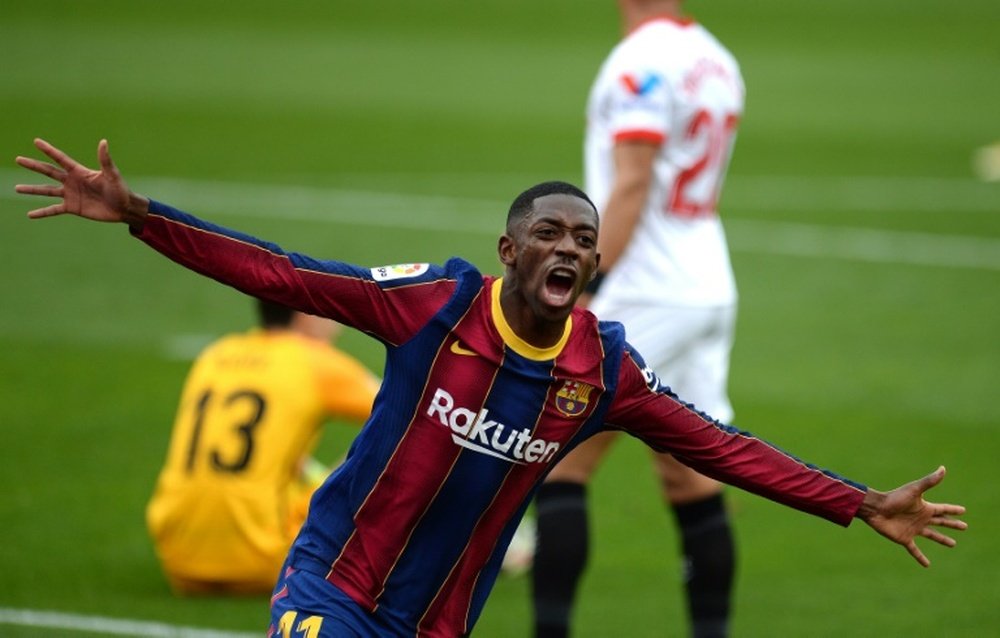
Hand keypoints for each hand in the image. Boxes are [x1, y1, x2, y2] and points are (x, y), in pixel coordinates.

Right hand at [15, 138, 147, 224]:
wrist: (123, 208)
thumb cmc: (120, 189)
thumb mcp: (112, 174)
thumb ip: (105, 160)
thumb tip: (103, 142)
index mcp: (79, 171)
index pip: (60, 158)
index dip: (49, 150)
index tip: (36, 141)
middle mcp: (72, 181)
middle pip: (48, 171)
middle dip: (33, 165)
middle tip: (18, 159)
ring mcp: (70, 195)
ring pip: (46, 190)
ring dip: (32, 189)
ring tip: (16, 188)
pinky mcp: (72, 208)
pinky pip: (53, 210)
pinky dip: (42, 212)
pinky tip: (30, 215)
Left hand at [858, 466, 966, 566]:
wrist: (876, 509)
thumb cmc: (895, 498)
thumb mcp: (914, 490)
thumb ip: (929, 481)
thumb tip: (943, 469)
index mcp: (924, 508)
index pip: (943, 509)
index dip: (953, 510)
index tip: (963, 510)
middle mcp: (921, 519)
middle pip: (941, 522)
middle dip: (952, 524)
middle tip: (964, 527)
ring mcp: (913, 529)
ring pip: (932, 535)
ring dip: (942, 539)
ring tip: (953, 544)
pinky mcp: (905, 538)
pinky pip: (915, 550)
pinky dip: (920, 557)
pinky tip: (927, 565)